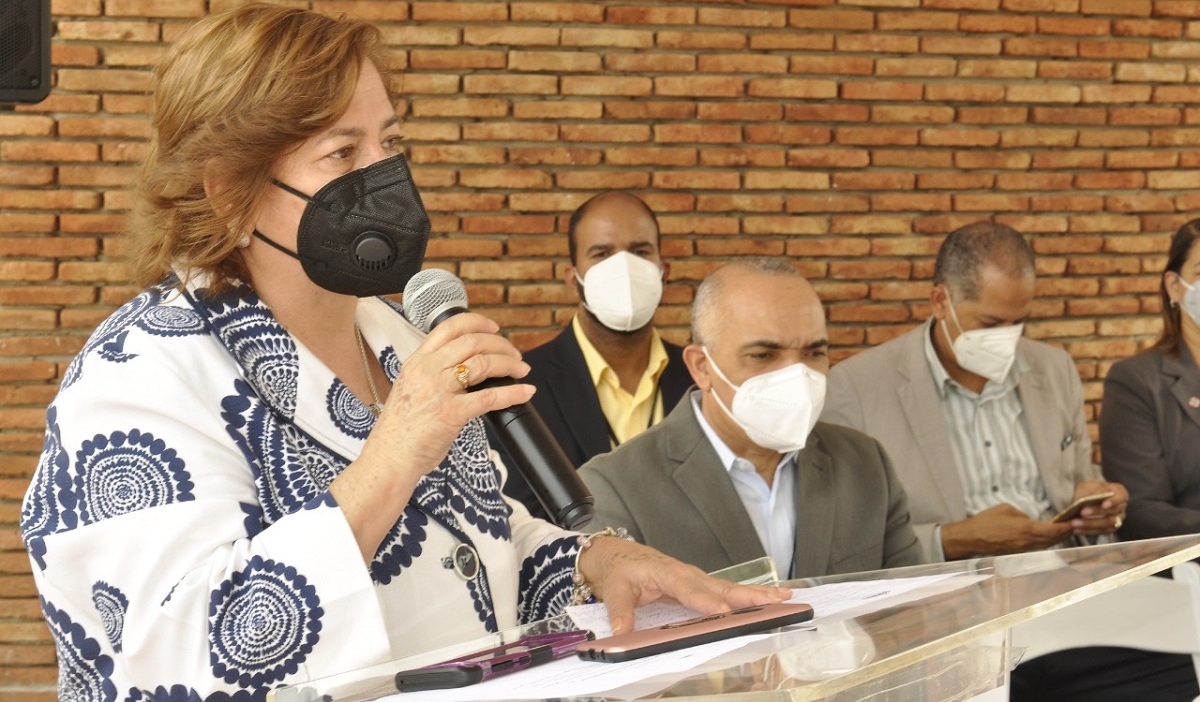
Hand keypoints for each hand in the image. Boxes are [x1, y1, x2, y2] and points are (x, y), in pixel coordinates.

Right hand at [334, 312, 533, 560]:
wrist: (389, 458)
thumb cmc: (400, 430)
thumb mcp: (410, 389)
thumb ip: (431, 374)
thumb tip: (462, 369)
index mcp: (416, 362)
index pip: (449, 327)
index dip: (476, 322)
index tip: (493, 328)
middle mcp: (427, 370)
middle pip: (472, 342)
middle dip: (501, 344)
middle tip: (515, 354)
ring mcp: (439, 390)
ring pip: (484, 363)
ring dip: (510, 364)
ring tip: (522, 370)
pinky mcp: (451, 413)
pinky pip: (490, 397)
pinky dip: (513, 393)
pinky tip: (525, 392)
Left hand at [576, 537, 790, 635]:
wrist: (618, 555)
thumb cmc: (619, 569)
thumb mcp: (614, 589)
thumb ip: (620, 611)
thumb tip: (622, 632)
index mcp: (665, 572)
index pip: (687, 587)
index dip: (705, 599)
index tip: (721, 610)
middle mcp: (686, 573)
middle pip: (720, 586)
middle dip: (746, 595)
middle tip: (772, 601)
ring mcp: (696, 579)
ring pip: (729, 588)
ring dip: (756, 594)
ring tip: (783, 598)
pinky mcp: (701, 585)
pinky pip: (727, 592)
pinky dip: (749, 596)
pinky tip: (770, 599)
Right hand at [940, 503, 1073, 559]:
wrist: (970, 539)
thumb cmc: (985, 521)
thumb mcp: (1006, 509)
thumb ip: (1022, 514)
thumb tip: (1029, 520)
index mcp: (1026, 529)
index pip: (1053, 530)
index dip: (1066, 527)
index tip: (1074, 522)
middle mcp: (1027, 542)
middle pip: (1053, 540)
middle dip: (1065, 533)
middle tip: (1075, 526)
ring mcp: (1023, 550)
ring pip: (1046, 545)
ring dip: (1057, 539)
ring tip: (1065, 532)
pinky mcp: (1017, 553)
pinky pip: (1037, 547)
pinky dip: (1046, 542)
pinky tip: (1048, 538)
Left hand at [1068, 481, 1128, 535]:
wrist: (1086, 499)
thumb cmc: (1090, 490)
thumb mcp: (1088, 486)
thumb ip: (1090, 491)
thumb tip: (1085, 499)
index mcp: (1120, 493)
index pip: (1122, 497)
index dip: (1114, 501)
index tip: (1104, 504)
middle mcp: (1121, 507)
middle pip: (1112, 512)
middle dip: (1096, 512)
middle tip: (1082, 512)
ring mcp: (1117, 519)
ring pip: (1106, 524)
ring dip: (1089, 524)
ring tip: (1075, 523)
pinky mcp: (1109, 529)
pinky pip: (1100, 532)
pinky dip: (1087, 530)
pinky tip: (1076, 529)